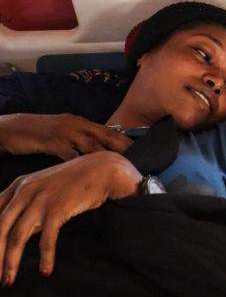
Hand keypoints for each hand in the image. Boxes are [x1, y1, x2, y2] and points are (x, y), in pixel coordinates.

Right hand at [0, 113, 132, 160]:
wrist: (11, 128)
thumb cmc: (40, 134)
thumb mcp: (64, 132)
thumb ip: (81, 140)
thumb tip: (99, 152)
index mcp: (81, 122)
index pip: (109, 130)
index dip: (126, 140)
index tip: (141, 150)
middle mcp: (77, 124)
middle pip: (107, 136)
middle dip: (124, 148)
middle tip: (140, 160)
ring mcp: (65, 132)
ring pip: (92, 146)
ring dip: (107, 158)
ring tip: (121, 169)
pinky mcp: (51, 142)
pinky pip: (70, 155)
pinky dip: (81, 165)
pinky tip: (90, 175)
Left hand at [0, 151, 142, 286]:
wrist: (103, 169)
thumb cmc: (75, 181)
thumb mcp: (44, 187)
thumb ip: (28, 204)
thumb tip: (18, 231)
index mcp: (18, 187)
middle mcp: (24, 192)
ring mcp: (40, 200)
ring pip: (16, 237)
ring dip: (10, 262)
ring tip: (8, 281)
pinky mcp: (58, 208)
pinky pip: (46, 238)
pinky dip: (45, 257)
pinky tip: (45, 271)